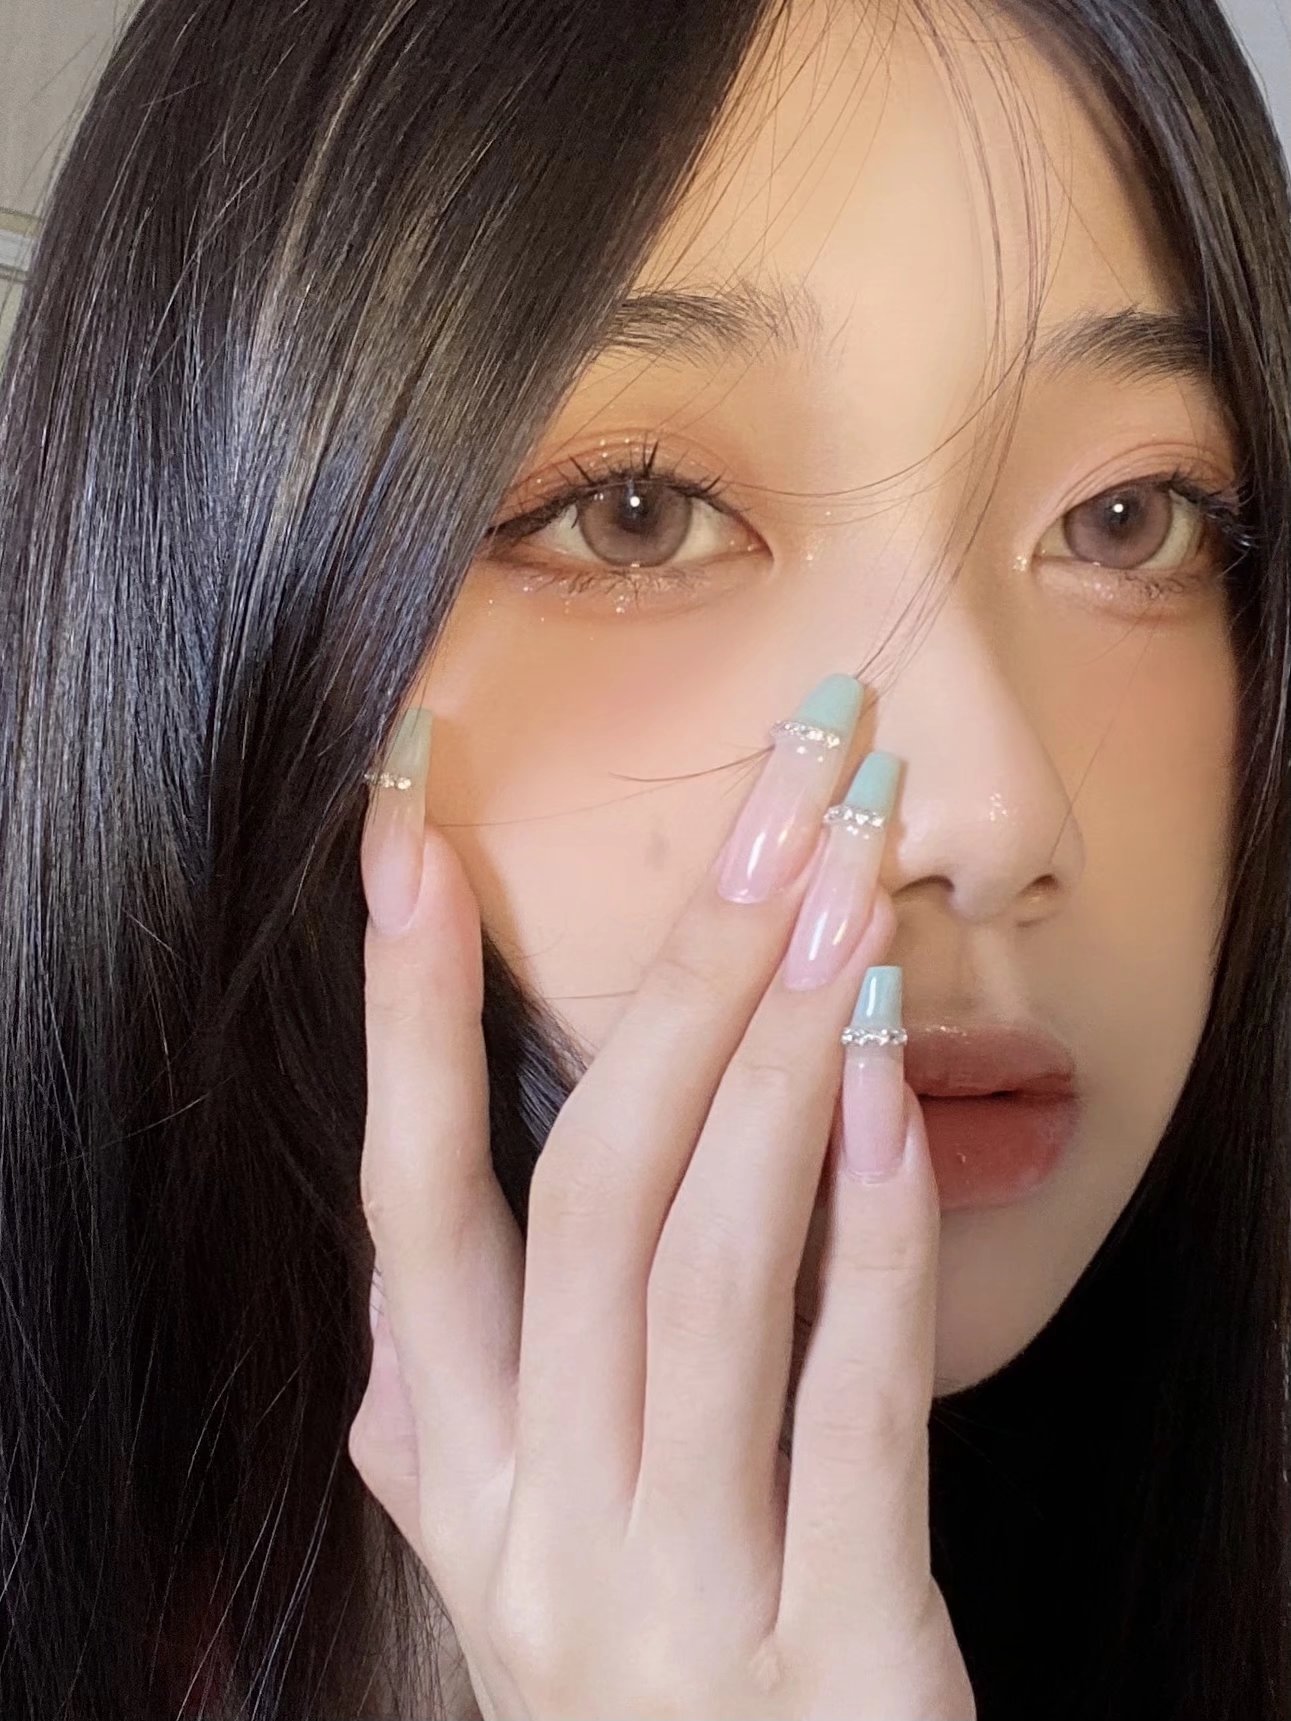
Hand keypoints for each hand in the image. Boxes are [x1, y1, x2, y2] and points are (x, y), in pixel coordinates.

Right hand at [349, 690, 974, 1720]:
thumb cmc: (658, 1689)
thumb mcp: (521, 1565)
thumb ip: (450, 1433)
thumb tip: (400, 1302)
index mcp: (461, 1482)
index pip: (407, 1208)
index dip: (399, 1016)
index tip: (410, 833)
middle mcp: (537, 1527)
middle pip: (582, 1195)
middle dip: (675, 979)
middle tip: (773, 804)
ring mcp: (675, 1592)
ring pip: (702, 1270)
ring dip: (776, 1062)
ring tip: (840, 893)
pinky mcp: (835, 1654)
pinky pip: (849, 1405)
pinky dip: (870, 1236)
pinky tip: (890, 1088)